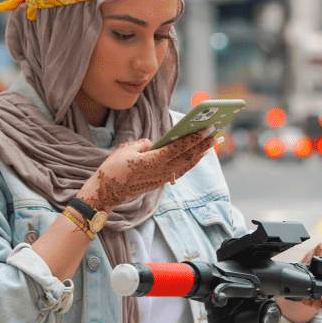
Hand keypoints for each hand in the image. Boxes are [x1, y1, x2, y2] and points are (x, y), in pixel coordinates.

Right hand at [79, 128, 217, 211]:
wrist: (105, 193)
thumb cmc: (113, 169)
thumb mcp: (126, 149)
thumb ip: (144, 144)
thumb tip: (155, 145)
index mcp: (153, 162)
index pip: (178, 148)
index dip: (194, 138)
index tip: (207, 129)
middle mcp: (161, 172)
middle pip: (187, 157)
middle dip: (202, 146)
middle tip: (216, 134)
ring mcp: (161, 179)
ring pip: (185, 166)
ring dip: (199, 155)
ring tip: (210, 145)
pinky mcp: (158, 183)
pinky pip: (179, 171)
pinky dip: (189, 163)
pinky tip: (194, 157)